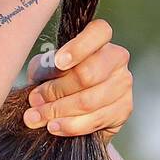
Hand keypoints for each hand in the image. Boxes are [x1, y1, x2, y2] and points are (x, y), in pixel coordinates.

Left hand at [23, 19, 132, 139]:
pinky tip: (54, 127)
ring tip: (36, 117)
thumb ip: (45, 66)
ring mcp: (123, 84)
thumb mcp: (48, 69)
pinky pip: (94, 120)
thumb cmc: (61, 82)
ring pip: (88, 101)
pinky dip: (69, 126)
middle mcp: (117, 58)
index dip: (78, 48)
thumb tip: (43, 73)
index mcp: (101, 40)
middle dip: (55, 90)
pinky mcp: (124, 109)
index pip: (99, 32)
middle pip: (87, 74)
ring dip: (58, 111)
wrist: (76, 112)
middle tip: (35, 100)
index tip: (58, 62)